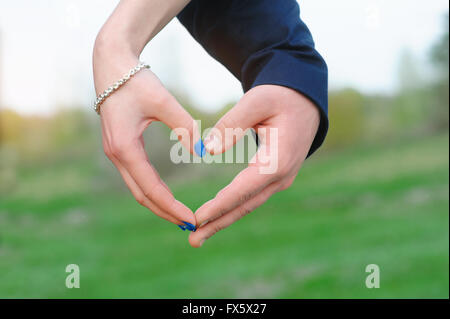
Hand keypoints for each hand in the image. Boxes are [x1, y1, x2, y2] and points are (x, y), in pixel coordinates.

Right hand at [93, 54, 197, 227]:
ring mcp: (116, 153)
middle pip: (142, 195)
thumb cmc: (136, 81)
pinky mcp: (121, 147)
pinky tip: (167, 196)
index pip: (151, 188)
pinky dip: (152, 191)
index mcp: (125, 148)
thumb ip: (183, 126)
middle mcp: (117, 155)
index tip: (191, 218)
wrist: (112, 66)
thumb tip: (200, 152)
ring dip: (158, 204)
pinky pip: (137, 177)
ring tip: (180, 217)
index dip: (171, 206)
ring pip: (138, 188)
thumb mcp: (163, 101)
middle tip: (190, 225)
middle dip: (166, 212)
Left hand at [188, 85, 319, 246]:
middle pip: (245, 205)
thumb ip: (232, 124)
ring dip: (223, 220)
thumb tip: (208, 149)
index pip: (243, 189)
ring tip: (199, 236)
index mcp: (278, 160)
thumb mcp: (257, 101)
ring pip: (248, 205)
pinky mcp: (275, 177)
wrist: (304, 101)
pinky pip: (251, 197)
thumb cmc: (280, 97)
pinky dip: (233, 208)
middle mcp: (282, 176)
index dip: (220, 205)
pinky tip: (217, 216)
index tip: (197, 218)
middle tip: (193, 240)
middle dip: (218, 223)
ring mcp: (281, 179)